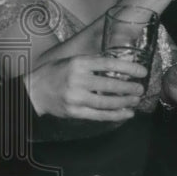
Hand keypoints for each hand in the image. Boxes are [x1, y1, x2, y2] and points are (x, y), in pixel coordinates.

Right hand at [26, 55, 145, 119]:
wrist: (34, 91)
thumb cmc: (56, 72)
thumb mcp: (73, 60)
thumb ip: (93, 62)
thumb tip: (119, 64)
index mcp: (79, 63)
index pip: (109, 63)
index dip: (128, 67)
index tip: (142, 71)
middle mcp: (77, 79)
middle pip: (109, 84)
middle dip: (129, 87)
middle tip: (141, 88)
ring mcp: (75, 97)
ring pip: (105, 102)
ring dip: (124, 102)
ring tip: (136, 100)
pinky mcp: (74, 112)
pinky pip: (98, 115)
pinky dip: (114, 115)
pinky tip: (126, 113)